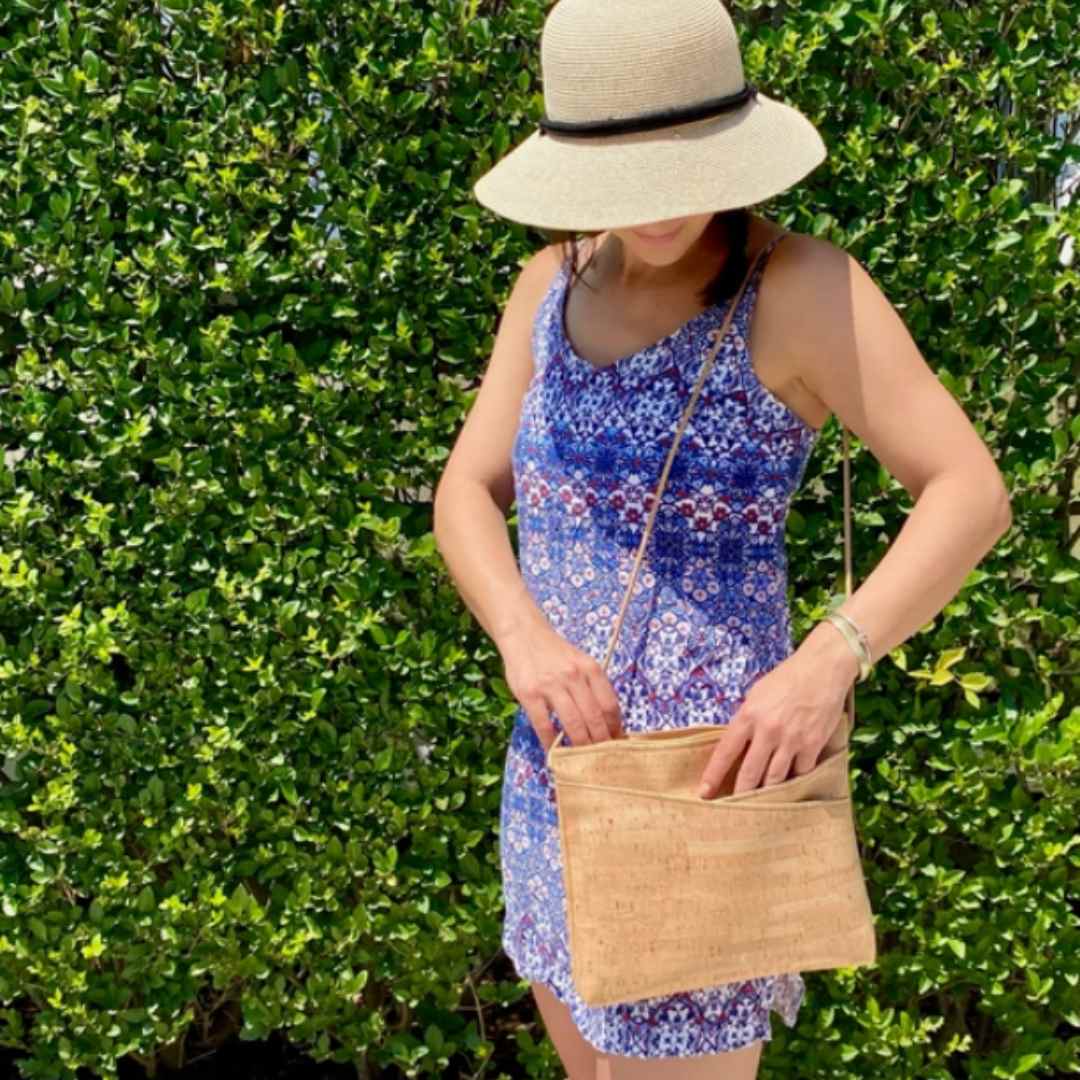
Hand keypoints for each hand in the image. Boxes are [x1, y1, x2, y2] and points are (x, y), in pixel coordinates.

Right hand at [499, 617, 623, 750]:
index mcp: (590, 668)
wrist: (524, 634)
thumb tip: (608, 721)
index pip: (609, 705)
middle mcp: (573, 675)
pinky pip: (544, 724)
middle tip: (603, 758)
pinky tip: (555, 751)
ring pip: (573, 723)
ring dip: (580, 745)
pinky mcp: (529, 693)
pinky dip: (551, 742)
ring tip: (583, 758)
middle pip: (594, 717)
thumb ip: (593, 686)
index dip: (615, 728)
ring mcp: (550, 685)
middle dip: (601, 742)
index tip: (617, 743)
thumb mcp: (581, 662)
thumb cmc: (555, 653)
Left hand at [696, 647, 850, 797]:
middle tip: (732, 811)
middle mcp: (767, 730)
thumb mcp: (756, 695)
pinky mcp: (812, 745)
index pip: (725, 752)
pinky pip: (800, 773)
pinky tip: (789, 790)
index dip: (713, 775)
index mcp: (748, 716)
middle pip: (749, 773)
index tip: (704, 793)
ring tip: (758, 807)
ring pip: (774, 779)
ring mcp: (791, 739)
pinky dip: (793, 782)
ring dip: (766, 794)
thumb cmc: (785, 680)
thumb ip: (746, 720)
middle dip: (739, 794)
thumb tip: (737, 746)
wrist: (821, 670)